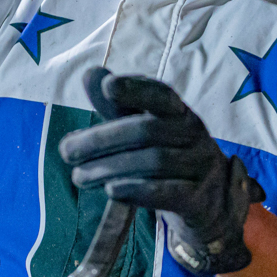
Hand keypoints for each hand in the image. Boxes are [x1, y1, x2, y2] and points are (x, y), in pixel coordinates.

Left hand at [57, 69, 264, 275]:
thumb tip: (90, 74)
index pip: (161, 94)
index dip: (136, 88)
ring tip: (78, 176)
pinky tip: (110, 190)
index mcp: (179, 112)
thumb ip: (116, 106)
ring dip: (110, 168)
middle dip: (102, 139)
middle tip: (67, 152)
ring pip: (154, 162)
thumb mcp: (144, 129)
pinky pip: (168, 192)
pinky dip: (137, 190)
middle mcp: (194, 134)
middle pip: (146, 130)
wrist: (209, 202)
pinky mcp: (198, 198)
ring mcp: (200, 166)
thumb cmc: (167, 156)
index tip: (108, 87)